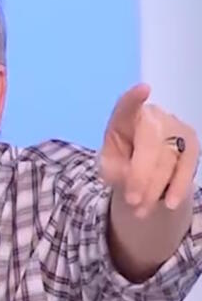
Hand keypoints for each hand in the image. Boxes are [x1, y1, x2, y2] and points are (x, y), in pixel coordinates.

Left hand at [99, 83, 198, 215]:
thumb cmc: (121, 161)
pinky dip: (178, 187)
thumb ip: (116, 169)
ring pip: (169, 159)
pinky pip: (187, 167)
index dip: (135, 98)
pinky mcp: (192, 144)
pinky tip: (169, 203)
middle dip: (141, 177)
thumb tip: (134, 179)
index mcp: (125, 117)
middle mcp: (153, 117)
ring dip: (154, 189)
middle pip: (151, 146)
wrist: (143, 171)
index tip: (144, 89)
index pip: (127, 106)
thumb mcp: (109, 166)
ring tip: (140, 211)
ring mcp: (176, 128)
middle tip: (131, 202)